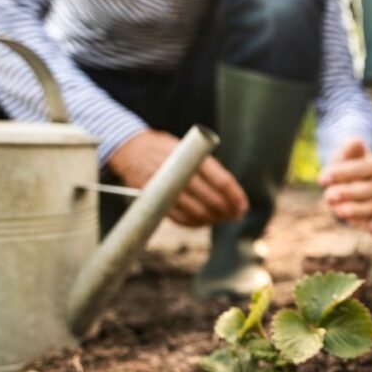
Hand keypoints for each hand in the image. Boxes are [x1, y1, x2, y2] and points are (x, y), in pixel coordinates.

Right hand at [107, 130, 247, 226]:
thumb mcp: (187, 147)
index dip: (235, 197)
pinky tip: (203, 222)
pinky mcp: (154, 199)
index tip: (242, 206)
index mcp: (192, 157)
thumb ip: (206, 166)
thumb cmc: (165, 148)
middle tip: (235, 215)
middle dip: (227, 211)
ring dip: (213, 219)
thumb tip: (230, 192)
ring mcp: (165, 187)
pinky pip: (178, 219)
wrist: (129, 148)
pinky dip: (194, 223)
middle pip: (211, 199)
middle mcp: (179, 172)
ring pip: (196, 212)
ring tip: (221, 219)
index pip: (221, 181)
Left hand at [318, 138, 371, 231]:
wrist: (346, 176)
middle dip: (347, 193)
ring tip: (338, 211)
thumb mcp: (344, 152)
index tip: (322, 179)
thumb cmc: (345, 163)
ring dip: (355, 210)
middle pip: (367, 190)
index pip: (361, 169)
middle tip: (328, 196)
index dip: (342, 173)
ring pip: (369, 208)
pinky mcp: (370, 215)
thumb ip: (349, 148)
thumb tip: (357, 142)